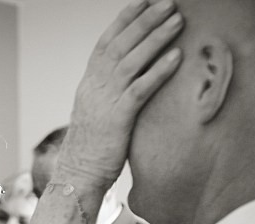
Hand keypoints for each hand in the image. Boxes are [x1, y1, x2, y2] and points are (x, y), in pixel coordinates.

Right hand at [57, 0, 183, 189]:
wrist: (77, 176)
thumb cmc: (90, 150)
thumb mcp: (96, 115)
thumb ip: (109, 96)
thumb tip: (129, 83)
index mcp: (88, 85)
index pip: (105, 43)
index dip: (124, 21)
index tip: (142, 2)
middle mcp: (94, 87)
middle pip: (120, 45)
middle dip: (144, 21)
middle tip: (168, 3)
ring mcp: (104, 102)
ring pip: (130, 61)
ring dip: (156, 38)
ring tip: (177, 20)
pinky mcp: (117, 119)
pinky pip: (140, 90)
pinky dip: (158, 71)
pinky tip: (176, 57)